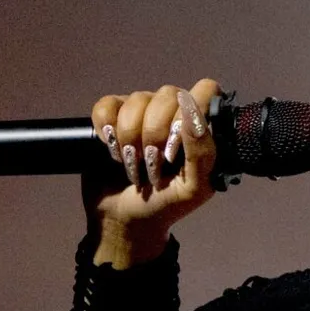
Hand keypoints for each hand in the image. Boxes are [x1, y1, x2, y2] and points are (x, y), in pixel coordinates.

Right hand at [85, 78, 222, 257]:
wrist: (124, 220)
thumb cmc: (164, 206)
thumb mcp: (194, 188)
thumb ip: (203, 151)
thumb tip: (191, 110)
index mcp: (199, 127)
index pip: (204, 90)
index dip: (189, 114)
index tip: (177, 148)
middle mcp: (172, 113)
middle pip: (167, 94)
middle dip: (156, 134)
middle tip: (153, 165)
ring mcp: (141, 113)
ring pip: (136, 99)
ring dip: (130, 138)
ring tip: (132, 165)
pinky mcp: (112, 117)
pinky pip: (107, 104)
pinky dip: (106, 128)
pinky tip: (110, 149)